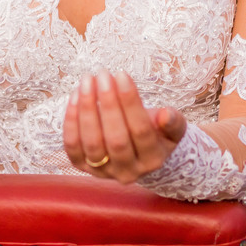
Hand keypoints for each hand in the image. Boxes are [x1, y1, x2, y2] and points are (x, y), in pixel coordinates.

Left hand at [62, 69, 186, 183]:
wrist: (136, 153)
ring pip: (92, 142)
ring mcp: (103, 171)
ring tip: (88, 81)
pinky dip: (71, 119)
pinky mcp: (81, 166)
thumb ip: (173, 122)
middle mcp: (128, 171)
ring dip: (87, 108)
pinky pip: (72, 144)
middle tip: (103, 74)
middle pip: (116, 138)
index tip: (122, 74)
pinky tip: (75, 95)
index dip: (130, 102)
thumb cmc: (156, 134)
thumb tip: (167, 114)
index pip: (141, 131)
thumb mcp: (172, 128)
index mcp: (153, 160)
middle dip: (108, 102)